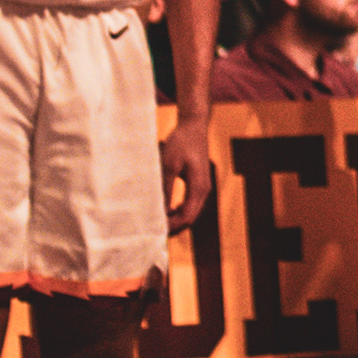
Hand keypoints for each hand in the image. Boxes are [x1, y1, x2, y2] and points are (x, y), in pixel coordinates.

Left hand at [160, 115, 215, 230]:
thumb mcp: (169, 164)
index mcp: (199, 188)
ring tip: (156, 223)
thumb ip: (165, 188)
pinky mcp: (197, 183)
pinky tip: (164, 210)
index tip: (154, 231)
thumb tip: (158, 209)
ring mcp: (202, 187)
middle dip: (173, 227)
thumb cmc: (182, 142)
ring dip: (174, 219)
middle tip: (153, 231)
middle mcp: (204, 191)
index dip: (171, 227)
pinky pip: (189, 204)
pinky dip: (177, 211)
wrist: (194, 126)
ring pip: (190, 212)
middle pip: (190, 218)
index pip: (187, 217)